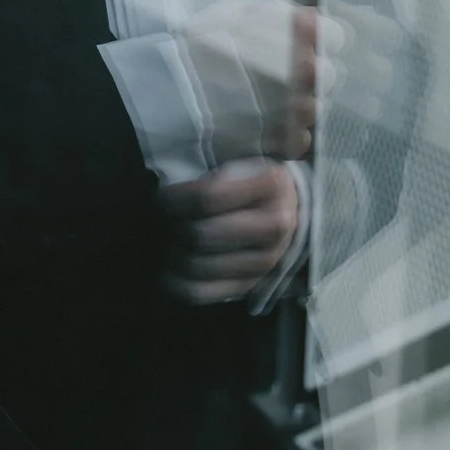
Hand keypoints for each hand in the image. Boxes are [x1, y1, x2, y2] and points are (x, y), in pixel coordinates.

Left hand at [158, 158, 299, 305]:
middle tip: (158, 218)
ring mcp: (268, 259)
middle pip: (201, 235)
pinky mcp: (254, 284)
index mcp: (269, 184)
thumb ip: (210, 163)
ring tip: (164, 239)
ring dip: (172, 254)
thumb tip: (160, 170)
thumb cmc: (249, 176)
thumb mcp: (239, 157)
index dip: (173, 199)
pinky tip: (166, 271)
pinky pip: (205, 293)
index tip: (160, 195)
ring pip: (200, 266)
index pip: (207, 198)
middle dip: (170, 227)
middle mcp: (275, 225)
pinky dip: (177, 285)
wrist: (291, 206)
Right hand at [177, 0, 338, 162]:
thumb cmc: (197, 49)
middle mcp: (310, 70)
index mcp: (301, 32)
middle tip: (276, 77)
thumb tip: (309, 17)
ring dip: (296, 106)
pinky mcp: (289, 140)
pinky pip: (301, 138)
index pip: (337, 36)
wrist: (170, 95)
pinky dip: (284, 134)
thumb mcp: (233, 12)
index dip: (317, 42)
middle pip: (329, 74)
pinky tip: (259, 123)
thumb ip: (277, 13)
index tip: (303, 48)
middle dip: (308, 76)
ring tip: (261, 103)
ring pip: (316, 107)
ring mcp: (302, 108)